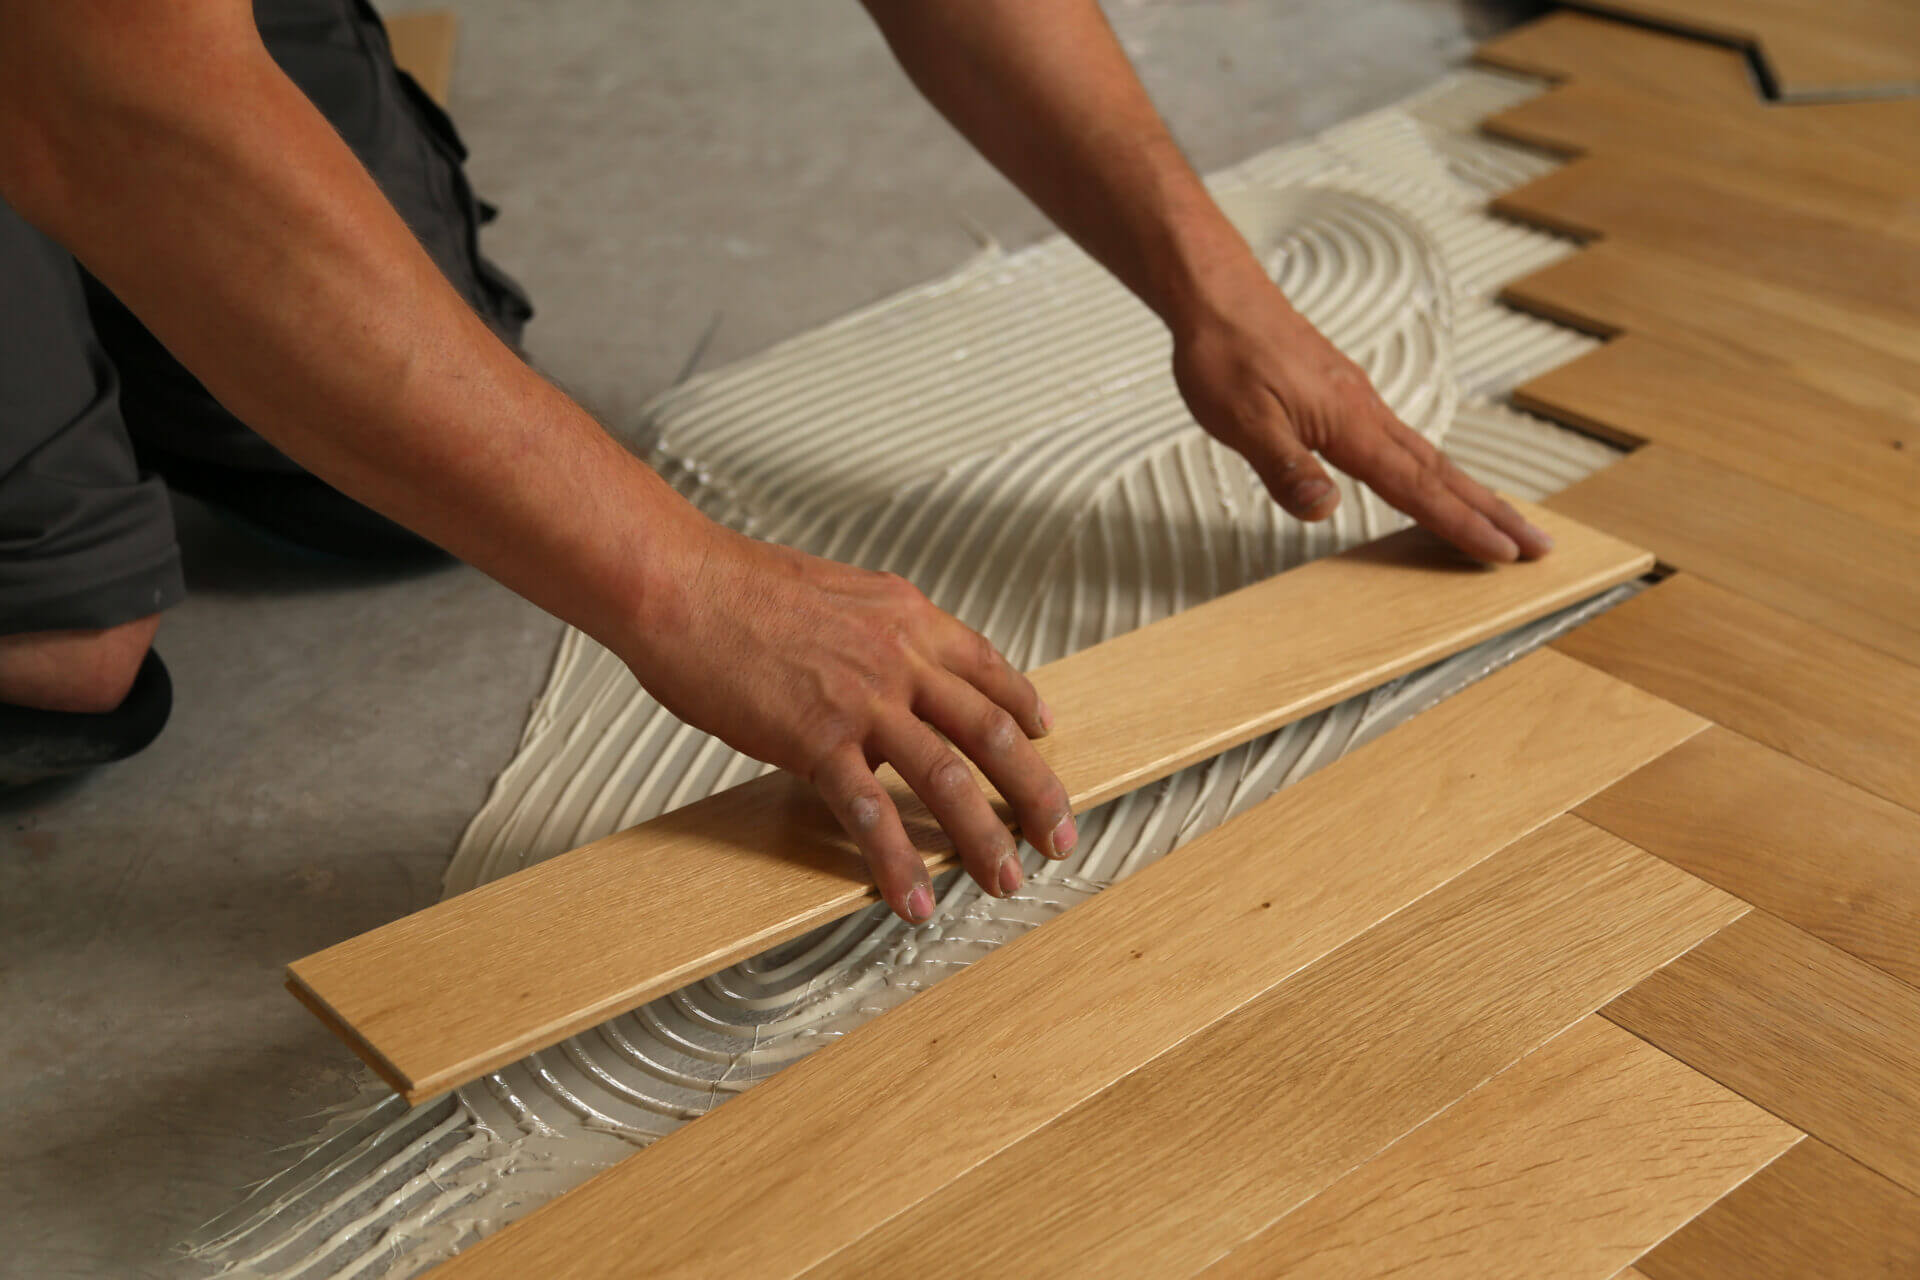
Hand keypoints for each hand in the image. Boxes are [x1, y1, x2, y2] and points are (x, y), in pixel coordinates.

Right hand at [623, 519, 1075, 923]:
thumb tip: (885, 672)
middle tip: (1058, 835)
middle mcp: (900, 657)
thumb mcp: (833, 595)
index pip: (986, 666)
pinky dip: (898, 865)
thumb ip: (872, 634)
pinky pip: (870, 814)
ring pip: (948, 779)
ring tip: (1007, 881)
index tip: (1044, 735)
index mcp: (905, 617)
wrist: (678, 583)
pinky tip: (913, 900)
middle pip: (992, 731)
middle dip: (1035, 791)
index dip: (1023, 704)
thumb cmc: (735, 586)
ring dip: (985, 838)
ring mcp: (863, 700)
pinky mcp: (816, 740)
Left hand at [1170, 276, 1553, 562]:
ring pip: (1428, 455)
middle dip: (1493, 512)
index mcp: (1349, 423)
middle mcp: (1366, 411)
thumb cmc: (1226, 354)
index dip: (1459, 523)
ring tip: (1504, 520)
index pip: (1415, 486)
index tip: (1503, 552)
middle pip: (1442, 472)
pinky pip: (1403, 441)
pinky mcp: (1345, 394)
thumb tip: (1326, 510)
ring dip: (1470, 492)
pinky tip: (1432, 479)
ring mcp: (1359, 401)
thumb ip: (1285, 467)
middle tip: (1539, 545)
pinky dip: (1433, 470)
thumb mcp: (1242, 420)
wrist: (1219, 297)